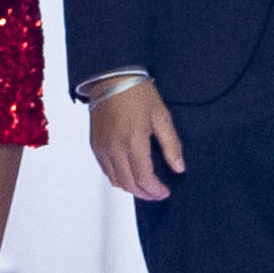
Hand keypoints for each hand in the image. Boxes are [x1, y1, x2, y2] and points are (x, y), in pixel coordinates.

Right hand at [91, 77, 187, 201]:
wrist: (112, 79)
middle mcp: (114, 148)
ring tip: (146, 186)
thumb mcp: (162, 117)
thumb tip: (179, 168)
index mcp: (133, 141)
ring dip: (131, 187)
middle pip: (128, 184)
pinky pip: (106, 170)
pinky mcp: (95, 145)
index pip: (143, 178)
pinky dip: (119, 177)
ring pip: (115, 180)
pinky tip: (130, 173)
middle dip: (144, 193)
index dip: (155, 190)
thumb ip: (171, 145)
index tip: (165, 192)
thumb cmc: (139, 94)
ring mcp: (102, 148)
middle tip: (158, 193)